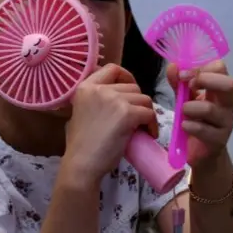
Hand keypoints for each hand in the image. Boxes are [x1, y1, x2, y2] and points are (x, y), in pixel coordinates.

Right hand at [63, 64, 158, 186]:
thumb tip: (113, 98)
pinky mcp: (127, 114)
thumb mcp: (79, 113)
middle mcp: (100, 88)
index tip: (131, 90)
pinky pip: (149, 114)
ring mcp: (114, 100)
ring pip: (144, 99)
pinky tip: (148, 135)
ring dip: (147, 113)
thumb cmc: (80, 145)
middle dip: (138, 102)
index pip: (112, 68)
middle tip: (137, 118)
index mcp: (85, 86)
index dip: (126, 77)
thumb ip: (94, 100)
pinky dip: (152, 125)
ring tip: (142, 129)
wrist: (82, 164)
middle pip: (132, 87)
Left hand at [166, 60, 232, 168]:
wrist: (201, 151)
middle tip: (188, 88)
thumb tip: (172, 66)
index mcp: (220, 89)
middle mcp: (228, 103)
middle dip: (205, 81)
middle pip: (229, 84)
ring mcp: (226, 122)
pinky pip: (205, 130)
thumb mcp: (186, 98)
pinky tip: (184, 126)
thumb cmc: (196, 119)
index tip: (183, 75)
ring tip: (183, 111)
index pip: (221, 68)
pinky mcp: (219, 140)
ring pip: (211, 109)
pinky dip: (191, 126)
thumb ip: (179, 82)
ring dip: (190, 107)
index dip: (201, 67)